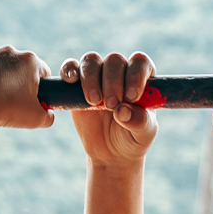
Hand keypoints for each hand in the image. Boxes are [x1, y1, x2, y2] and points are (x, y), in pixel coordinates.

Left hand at [0, 46, 52, 130]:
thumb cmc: (7, 110)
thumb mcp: (36, 119)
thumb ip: (48, 117)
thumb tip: (48, 116)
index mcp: (30, 61)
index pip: (42, 72)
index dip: (41, 88)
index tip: (33, 101)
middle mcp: (10, 51)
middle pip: (19, 68)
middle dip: (18, 83)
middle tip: (12, 103)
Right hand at [62, 51, 156, 166]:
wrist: (111, 152)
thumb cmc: (133, 138)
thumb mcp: (143, 134)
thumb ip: (139, 121)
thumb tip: (123, 110)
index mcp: (142, 78)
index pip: (140, 62)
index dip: (136, 75)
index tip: (131, 96)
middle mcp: (120, 71)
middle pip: (114, 60)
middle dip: (112, 82)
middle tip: (111, 105)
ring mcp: (97, 75)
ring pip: (91, 60)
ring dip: (91, 78)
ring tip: (94, 102)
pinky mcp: (77, 85)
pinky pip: (71, 67)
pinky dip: (69, 69)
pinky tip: (71, 80)